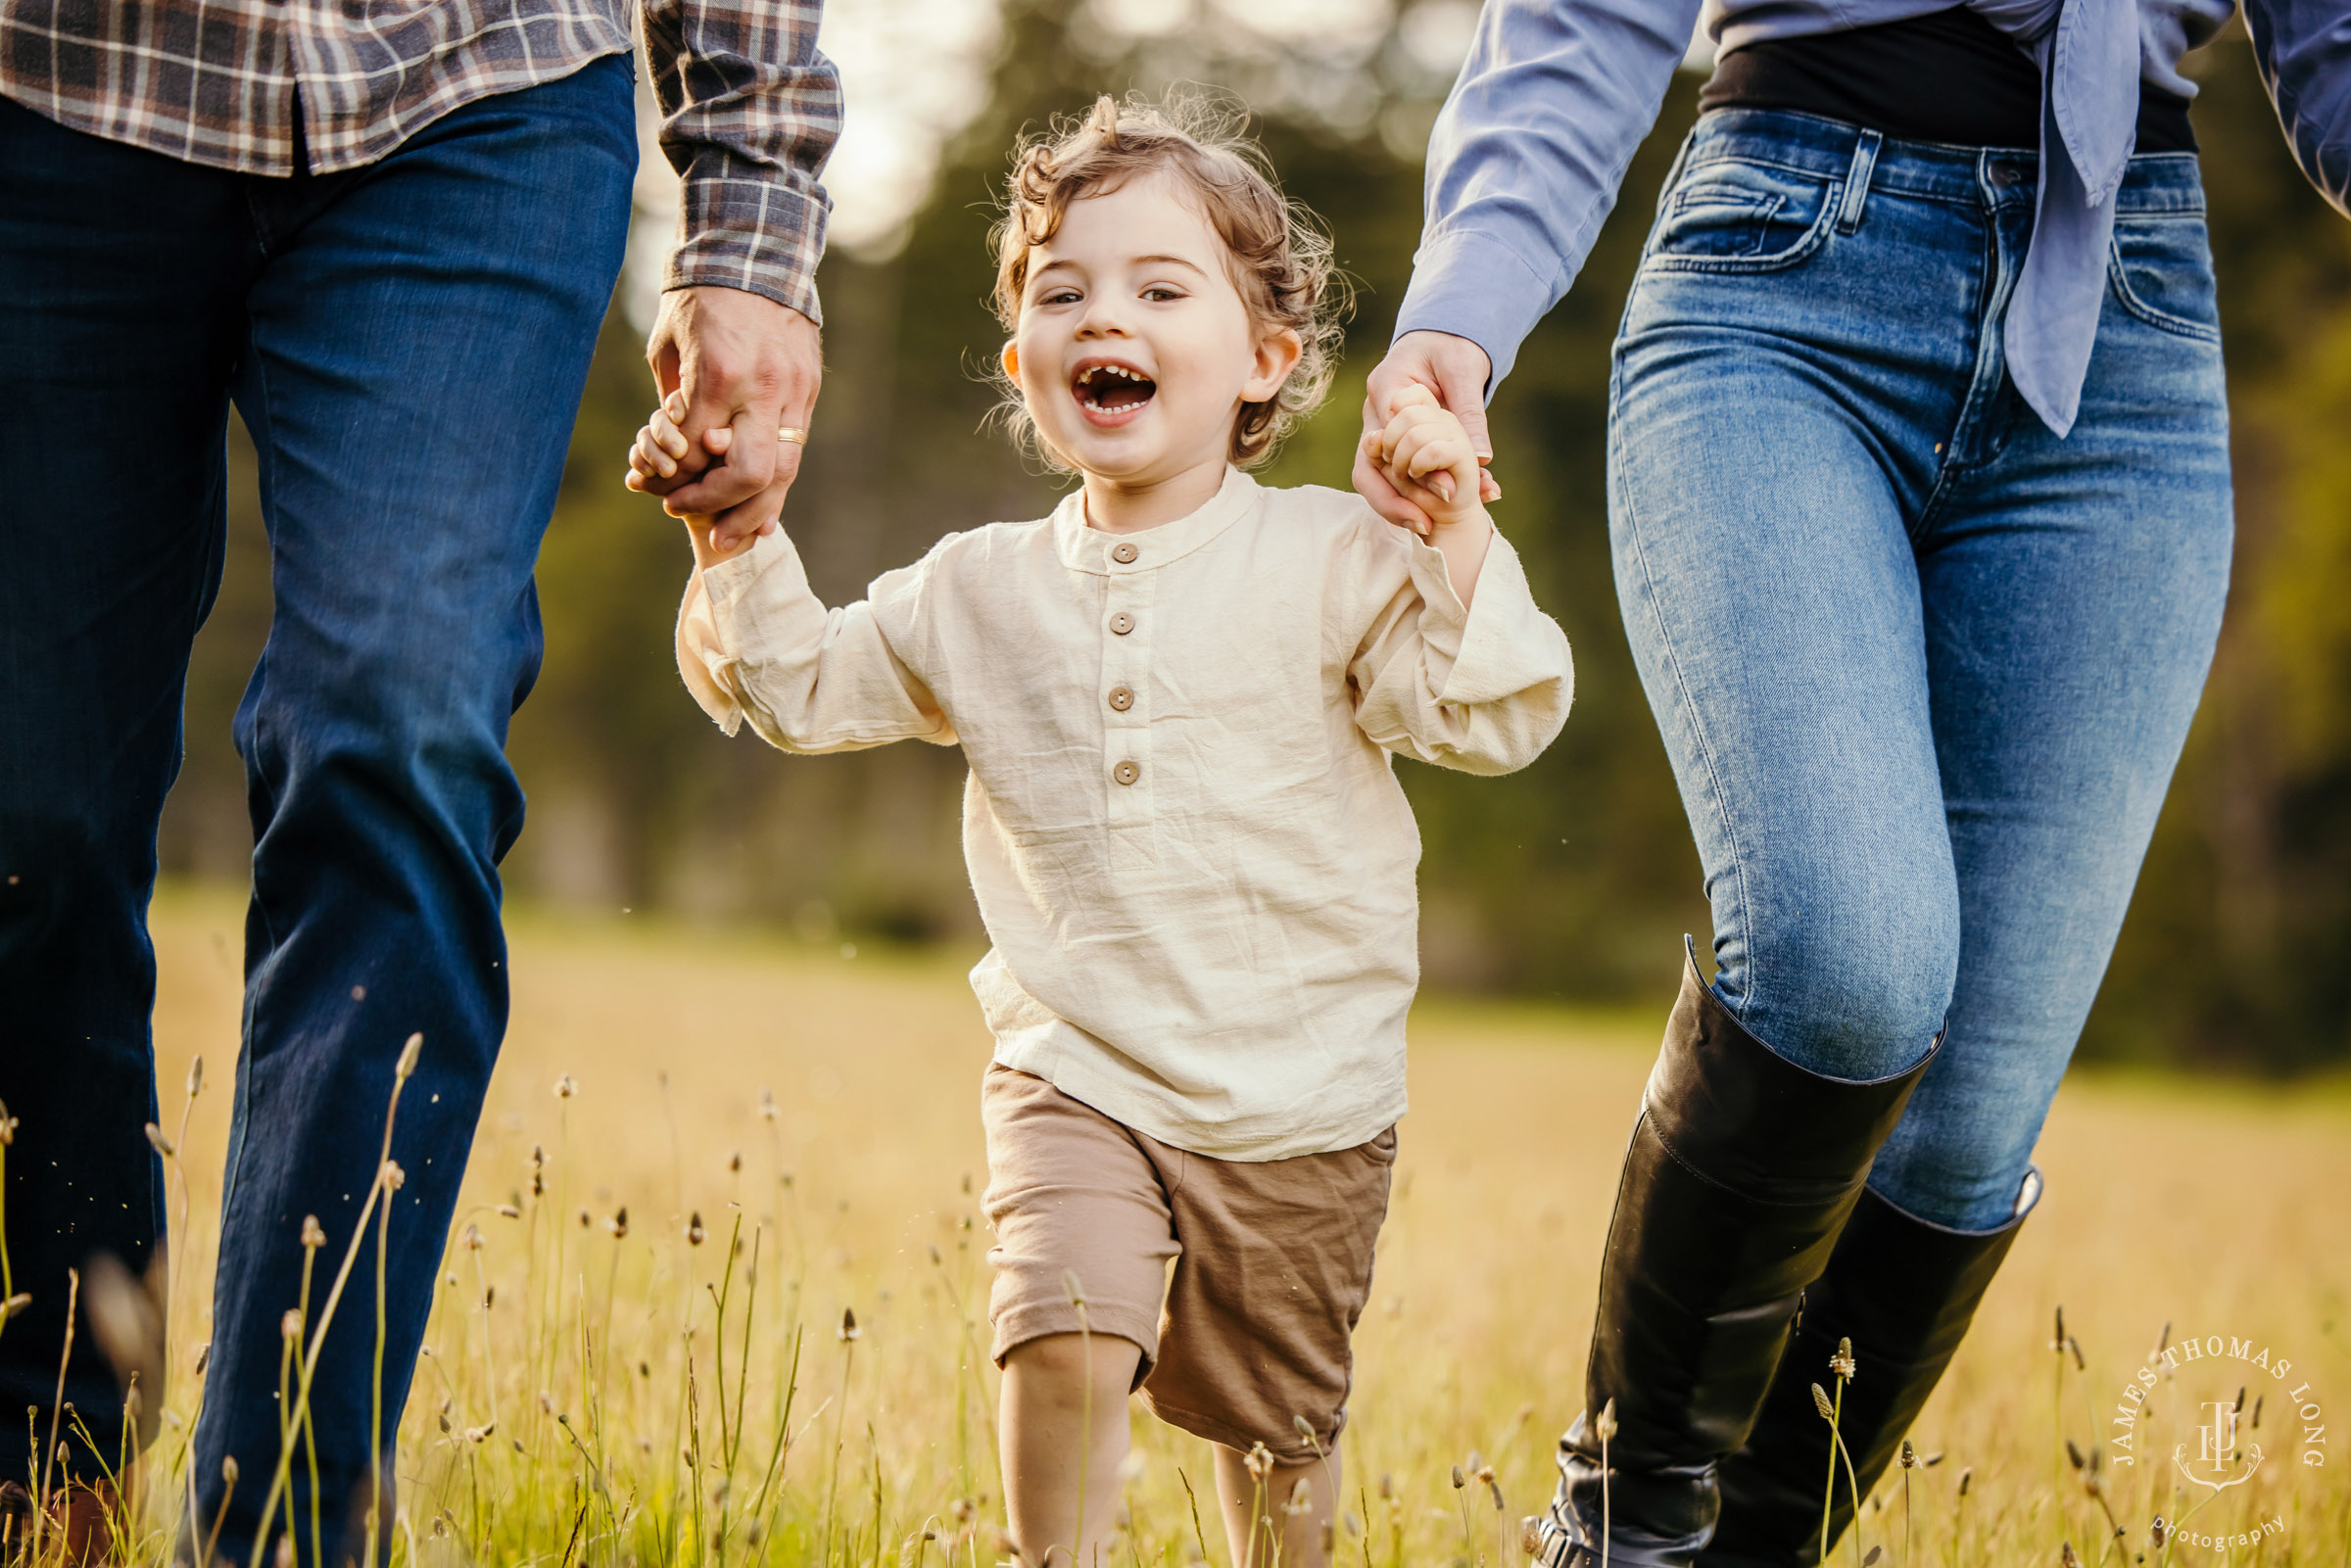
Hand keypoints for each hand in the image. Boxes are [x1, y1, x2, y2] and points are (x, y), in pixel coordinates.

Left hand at [629, 286, 821, 552]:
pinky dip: (776, 487)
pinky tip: (761, 515)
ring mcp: (793, 391)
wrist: (756, 251)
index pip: (693, 449)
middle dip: (712, 502)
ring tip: (731, 538)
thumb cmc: (699, 299)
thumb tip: (666, 459)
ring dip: (752, 511)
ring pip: (781, 472)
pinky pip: (796, 451)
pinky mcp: (809, 390)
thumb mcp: (669, 348)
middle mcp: (761, 387)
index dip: (669, 476)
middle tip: (682, 512)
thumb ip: (673, 404)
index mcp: (717, 372)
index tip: (651, 485)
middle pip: (745, 472)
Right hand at [1352, 329, 1498, 536]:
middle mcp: (1375, 412)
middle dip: (1391, 500)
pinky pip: (1393, 476)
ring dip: (1397, 506)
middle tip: (1424, 524)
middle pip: (1367, 466)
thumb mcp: (1466, 371)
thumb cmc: (1452, 347)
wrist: (1443, 342)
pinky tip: (1438, 514)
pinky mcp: (1391, 445)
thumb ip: (1469, 412)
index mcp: (1386, 386)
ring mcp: (1379, 431)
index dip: (1411, 469)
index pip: (1389, 434)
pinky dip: (1413, 497)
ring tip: (1428, 527)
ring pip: (1373, 477)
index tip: (1445, 492)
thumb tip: (1482, 457)